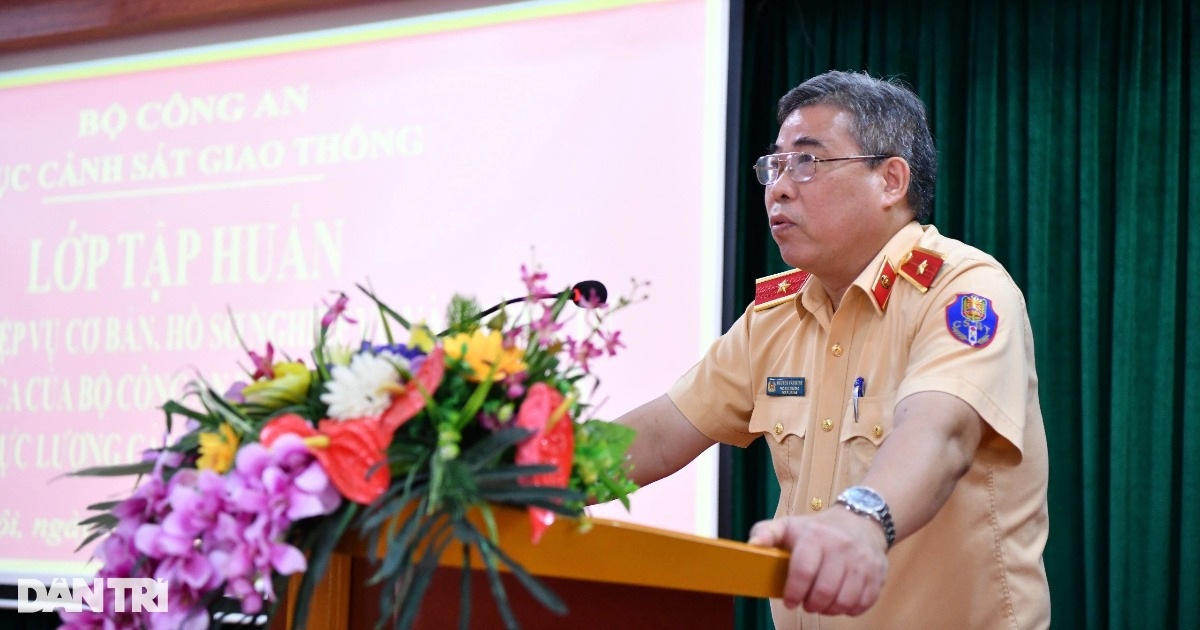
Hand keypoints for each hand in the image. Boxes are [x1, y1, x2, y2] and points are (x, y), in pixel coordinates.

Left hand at [747, 508, 888, 615]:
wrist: (861, 521)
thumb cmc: (818, 530)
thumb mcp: (789, 525)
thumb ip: (766, 533)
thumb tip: (752, 545)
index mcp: (816, 536)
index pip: (803, 570)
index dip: (794, 592)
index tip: (790, 601)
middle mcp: (841, 547)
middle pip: (824, 590)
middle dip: (811, 604)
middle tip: (807, 604)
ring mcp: (862, 561)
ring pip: (844, 600)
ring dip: (830, 609)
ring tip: (822, 604)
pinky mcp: (877, 573)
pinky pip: (863, 603)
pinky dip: (850, 609)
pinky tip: (840, 601)